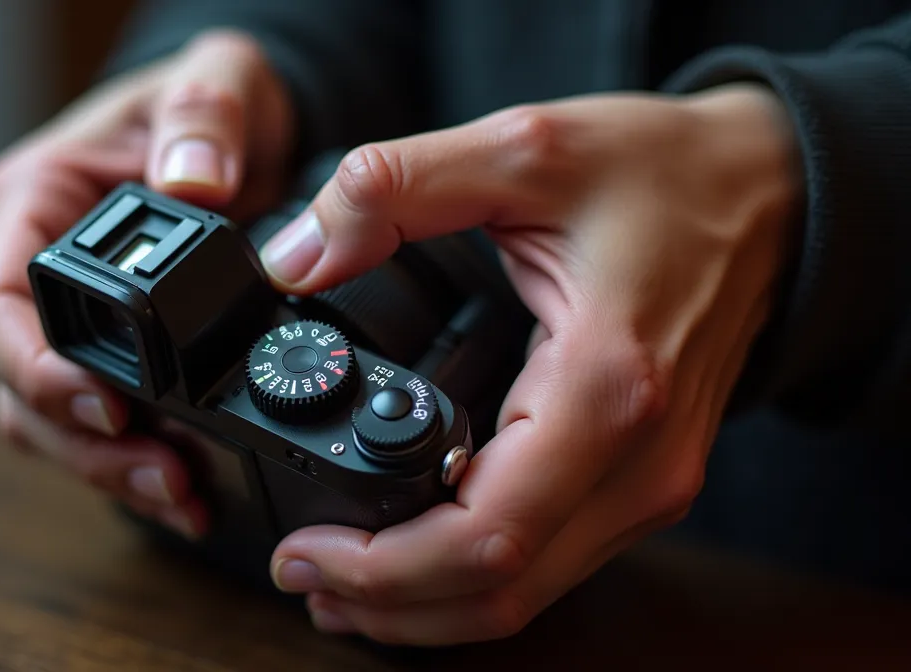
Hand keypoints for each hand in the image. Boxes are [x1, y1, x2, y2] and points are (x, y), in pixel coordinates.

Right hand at [0, 30, 292, 539]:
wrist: (248, 136)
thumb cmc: (212, 106)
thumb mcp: (219, 78)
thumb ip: (205, 114)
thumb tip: (191, 182)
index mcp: (34, 204)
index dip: (34, 367)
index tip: (105, 405)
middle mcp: (36, 274)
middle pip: (16, 386)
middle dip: (82, 443)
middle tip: (162, 474)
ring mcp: (69, 324)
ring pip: (53, 423)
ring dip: (110, 470)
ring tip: (182, 497)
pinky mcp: (112, 358)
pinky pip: (106, 427)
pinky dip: (140, 464)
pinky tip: (189, 491)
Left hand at [257, 84, 800, 644]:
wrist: (770, 193)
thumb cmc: (664, 172)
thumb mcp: (523, 148)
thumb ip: (395, 190)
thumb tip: (296, 257)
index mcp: (604, 387)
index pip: (486, 537)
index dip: (381, 569)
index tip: (304, 555)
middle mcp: (638, 460)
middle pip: (499, 591)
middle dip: (385, 602)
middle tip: (298, 574)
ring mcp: (648, 482)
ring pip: (525, 596)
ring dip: (424, 604)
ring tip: (335, 581)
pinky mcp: (641, 482)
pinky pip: (549, 564)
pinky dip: (472, 580)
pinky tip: (412, 559)